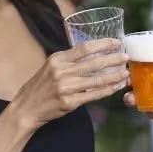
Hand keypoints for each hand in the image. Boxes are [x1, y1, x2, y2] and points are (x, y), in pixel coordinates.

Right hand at [13, 39, 130, 128]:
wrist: (26, 108)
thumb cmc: (39, 86)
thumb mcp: (50, 66)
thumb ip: (68, 60)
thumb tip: (92, 53)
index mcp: (58, 59)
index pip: (85, 47)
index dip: (103, 44)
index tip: (116, 43)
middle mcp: (62, 71)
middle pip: (94, 63)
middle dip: (113, 59)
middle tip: (126, 57)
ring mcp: (66, 87)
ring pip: (97, 80)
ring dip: (114, 76)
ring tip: (126, 73)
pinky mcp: (70, 102)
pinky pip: (94, 95)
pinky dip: (107, 90)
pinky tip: (116, 87)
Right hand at [124, 62, 152, 124]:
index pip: (143, 66)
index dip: (133, 64)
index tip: (127, 63)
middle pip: (135, 82)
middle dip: (127, 81)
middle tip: (126, 81)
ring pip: (137, 98)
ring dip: (131, 97)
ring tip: (130, 97)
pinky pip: (148, 111)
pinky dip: (145, 110)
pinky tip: (146, 108)